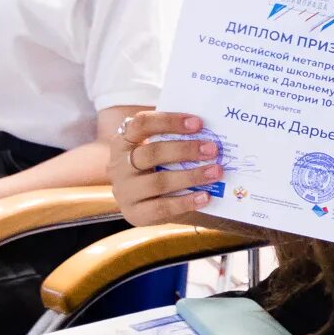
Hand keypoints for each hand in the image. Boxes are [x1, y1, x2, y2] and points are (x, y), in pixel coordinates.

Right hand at [109, 110, 220, 226]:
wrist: (145, 201)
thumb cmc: (156, 166)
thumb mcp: (157, 148)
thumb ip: (174, 137)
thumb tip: (208, 129)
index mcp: (123, 141)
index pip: (141, 124)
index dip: (169, 121)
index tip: (198, 123)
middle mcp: (118, 165)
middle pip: (151, 153)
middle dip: (185, 150)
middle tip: (212, 149)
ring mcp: (124, 191)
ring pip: (158, 182)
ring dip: (191, 176)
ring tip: (215, 172)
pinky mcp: (134, 213)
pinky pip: (161, 207)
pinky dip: (185, 202)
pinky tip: (205, 196)